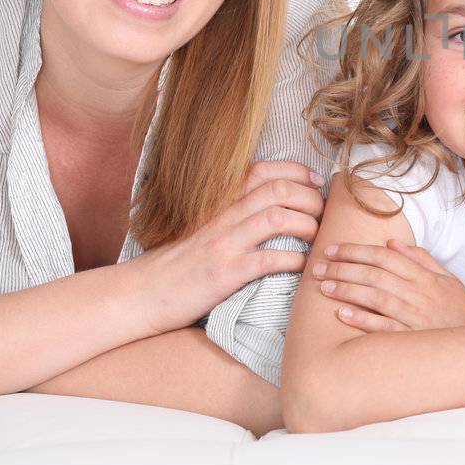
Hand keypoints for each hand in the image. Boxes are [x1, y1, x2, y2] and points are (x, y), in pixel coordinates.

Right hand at [129, 160, 324, 335]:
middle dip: (311, 198)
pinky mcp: (225, 273)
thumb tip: (268, 209)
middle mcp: (222, 217)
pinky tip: (304, 265)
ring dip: (308, 225)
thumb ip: (229, 215)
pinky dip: (295, 260)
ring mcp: (224, 244)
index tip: (316, 182)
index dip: (297, 172)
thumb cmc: (174, 264)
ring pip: (277, 218)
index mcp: (218, 204)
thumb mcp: (200, 229)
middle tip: (325, 213)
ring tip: (319, 237)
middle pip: (278, 190)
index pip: (263, 171)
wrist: (139, 293)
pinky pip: (269, 258)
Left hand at [312, 239, 464, 331]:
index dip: (356, 250)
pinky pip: (383, 327)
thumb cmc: (460, 311)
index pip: (384, 256)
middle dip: (343, 267)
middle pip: (375, 273)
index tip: (333, 249)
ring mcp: (414, 316)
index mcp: (423, 276)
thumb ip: (421, 259)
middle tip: (318, 266)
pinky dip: (362, 320)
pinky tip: (341, 314)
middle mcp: (417, 292)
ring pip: (375, 297)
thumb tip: (393, 243)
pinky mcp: (411, 338)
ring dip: (347, 289)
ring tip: (324, 286)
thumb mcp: (447, 279)